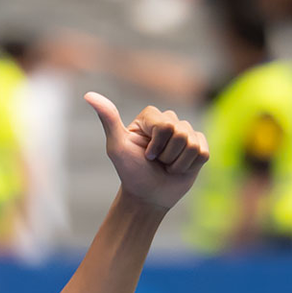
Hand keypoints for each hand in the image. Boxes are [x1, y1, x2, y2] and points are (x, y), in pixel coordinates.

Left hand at [85, 94, 208, 211]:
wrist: (147, 197)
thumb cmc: (131, 172)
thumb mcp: (117, 147)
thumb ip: (108, 119)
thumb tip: (88, 95)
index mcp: (151, 116)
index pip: (165, 125)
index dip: (156, 146)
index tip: (145, 155)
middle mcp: (169, 120)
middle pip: (181, 133)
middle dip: (167, 155)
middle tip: (157, 162)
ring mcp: (186, 133)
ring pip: (193, 144)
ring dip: (177, 163)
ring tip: (167, 166)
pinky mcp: (199, 146)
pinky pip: (203, 152)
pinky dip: (190, 166)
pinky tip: (179, 169)